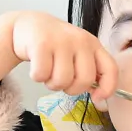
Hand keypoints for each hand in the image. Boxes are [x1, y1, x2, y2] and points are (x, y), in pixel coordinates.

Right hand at [0, 11, 118, 99]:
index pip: (109, 69)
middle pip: (82, 81)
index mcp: (91, 43)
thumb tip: (104, 103)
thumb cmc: (52, 48)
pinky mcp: (39, 40)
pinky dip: (37, 76)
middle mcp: (79, 38)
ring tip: (46, 70)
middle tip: (58, 78)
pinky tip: (35, 65)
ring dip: (51, 82)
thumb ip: (89, 76)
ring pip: (62, 81)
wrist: (22, 27)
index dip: (107, 88)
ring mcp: (60, 38)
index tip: (99, 101)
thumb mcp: (74, 58)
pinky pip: (43, 74)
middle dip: (69, 87)